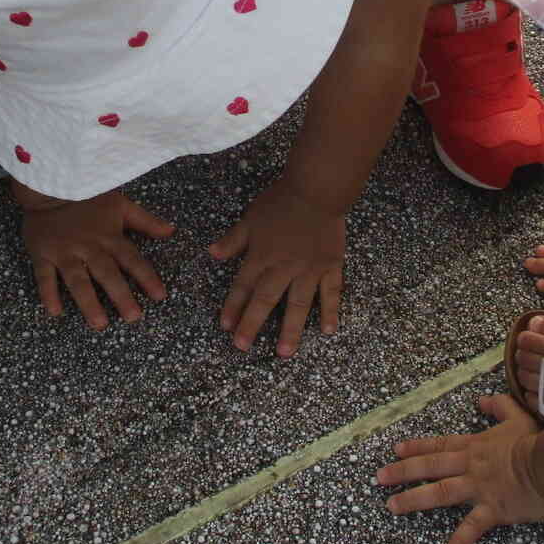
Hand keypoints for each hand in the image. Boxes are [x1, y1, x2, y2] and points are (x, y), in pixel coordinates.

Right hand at [20, 189, 174, 330]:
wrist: (49, 186)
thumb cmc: (88, 198)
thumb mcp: (120, 204)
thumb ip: (145, 221)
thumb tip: (171, 231)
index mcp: (109, 236)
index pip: (132, 259)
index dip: (147, 277)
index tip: (160, 296)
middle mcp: (89, 247)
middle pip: (107, 274)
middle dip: (121, 296)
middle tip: (133, 317)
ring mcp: (65, 252)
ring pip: (78, 280)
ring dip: (88, 302)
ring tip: (99, 323)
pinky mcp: (43, 254)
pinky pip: (44, 277)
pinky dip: (48, 294)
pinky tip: (55, 312)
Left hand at [209, 178, 345, 356]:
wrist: (317, 191)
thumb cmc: (281, 201)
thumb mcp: (250, 217)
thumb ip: (233, 239)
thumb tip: (212, 254)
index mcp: (262, 256)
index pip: (243, 286)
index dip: (233, 306)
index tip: (225, 327)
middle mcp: (283, 267)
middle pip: (265, 300)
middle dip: (252, 324)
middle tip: (242, 347)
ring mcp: (309, 270)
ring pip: (298, 305)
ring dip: (290, 330)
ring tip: (284, 353)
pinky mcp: (330, 267)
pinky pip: (331, 293)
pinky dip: (330, 312)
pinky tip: (328, 331)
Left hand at [376, 395, 543, 543]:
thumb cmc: (535, 441)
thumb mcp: (516, 416)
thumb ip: (498, 406)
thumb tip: (482, 400)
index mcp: (474, 447)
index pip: (439, 445)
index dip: (416, 447)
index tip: (396, 450)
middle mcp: (470, 467)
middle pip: (430, 467)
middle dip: (402, 471)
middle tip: (379, 477)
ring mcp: (478, 488)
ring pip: (439, 493)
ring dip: (414, 500)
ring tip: (393, 507)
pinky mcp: (493, 510)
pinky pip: (472, 528)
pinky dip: (459, 542)